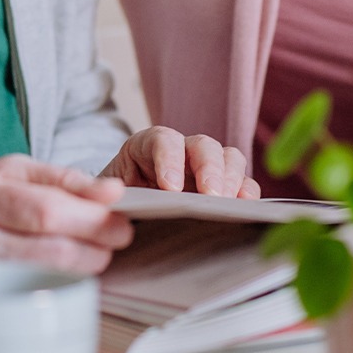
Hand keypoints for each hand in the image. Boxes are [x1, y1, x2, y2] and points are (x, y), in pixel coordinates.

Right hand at [0, 155, 130, 327]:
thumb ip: (54, 178)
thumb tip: (109, 192)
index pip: (46, 204)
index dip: (91, 213)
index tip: (121, 213)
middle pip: (48, 240)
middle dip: (95, 240)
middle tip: (118, 237)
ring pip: (41, 272)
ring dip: (82, 266)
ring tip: (98, 256)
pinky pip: (24, 294)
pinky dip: (56, 285)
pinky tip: (69, 277)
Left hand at [99, 126, 261, 198]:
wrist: (122, 211)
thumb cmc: (114, 201)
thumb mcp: (105, 195)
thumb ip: (109, 195)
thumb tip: (112, 204)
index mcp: (147, 146)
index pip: (162, 140)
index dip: (169, 159)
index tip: (170, 188)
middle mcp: (182, 151)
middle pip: (202, 146)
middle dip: (208, 169)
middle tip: (209, 196)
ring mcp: (205, 167)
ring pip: (228, 158)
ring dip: (231, 179)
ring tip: (228, 204)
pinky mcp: (223, 187)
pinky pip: (243, 184)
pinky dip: (247, 194)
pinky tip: (245, 210)